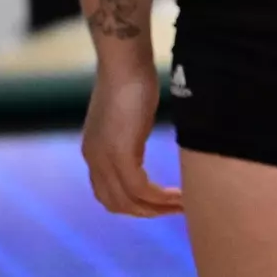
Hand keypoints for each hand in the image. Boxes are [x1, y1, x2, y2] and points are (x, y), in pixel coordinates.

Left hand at [83, 60, 182, 217]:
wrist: (124, 63)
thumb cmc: (130, 78)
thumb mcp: (127, 113)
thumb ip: (128, 130)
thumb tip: (140, 130)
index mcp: (94, 151)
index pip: (107, 192)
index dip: (133, 204)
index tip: (159, 204)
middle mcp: (94, 160)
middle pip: (116, 204)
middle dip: (146, 213)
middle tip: (175, 210)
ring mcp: (104, 159)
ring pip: (128, 202)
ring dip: (156, 209)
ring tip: (182, 206)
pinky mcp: (121, 154)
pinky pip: (140, 189)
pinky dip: (159, 198)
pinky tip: (178, 196)